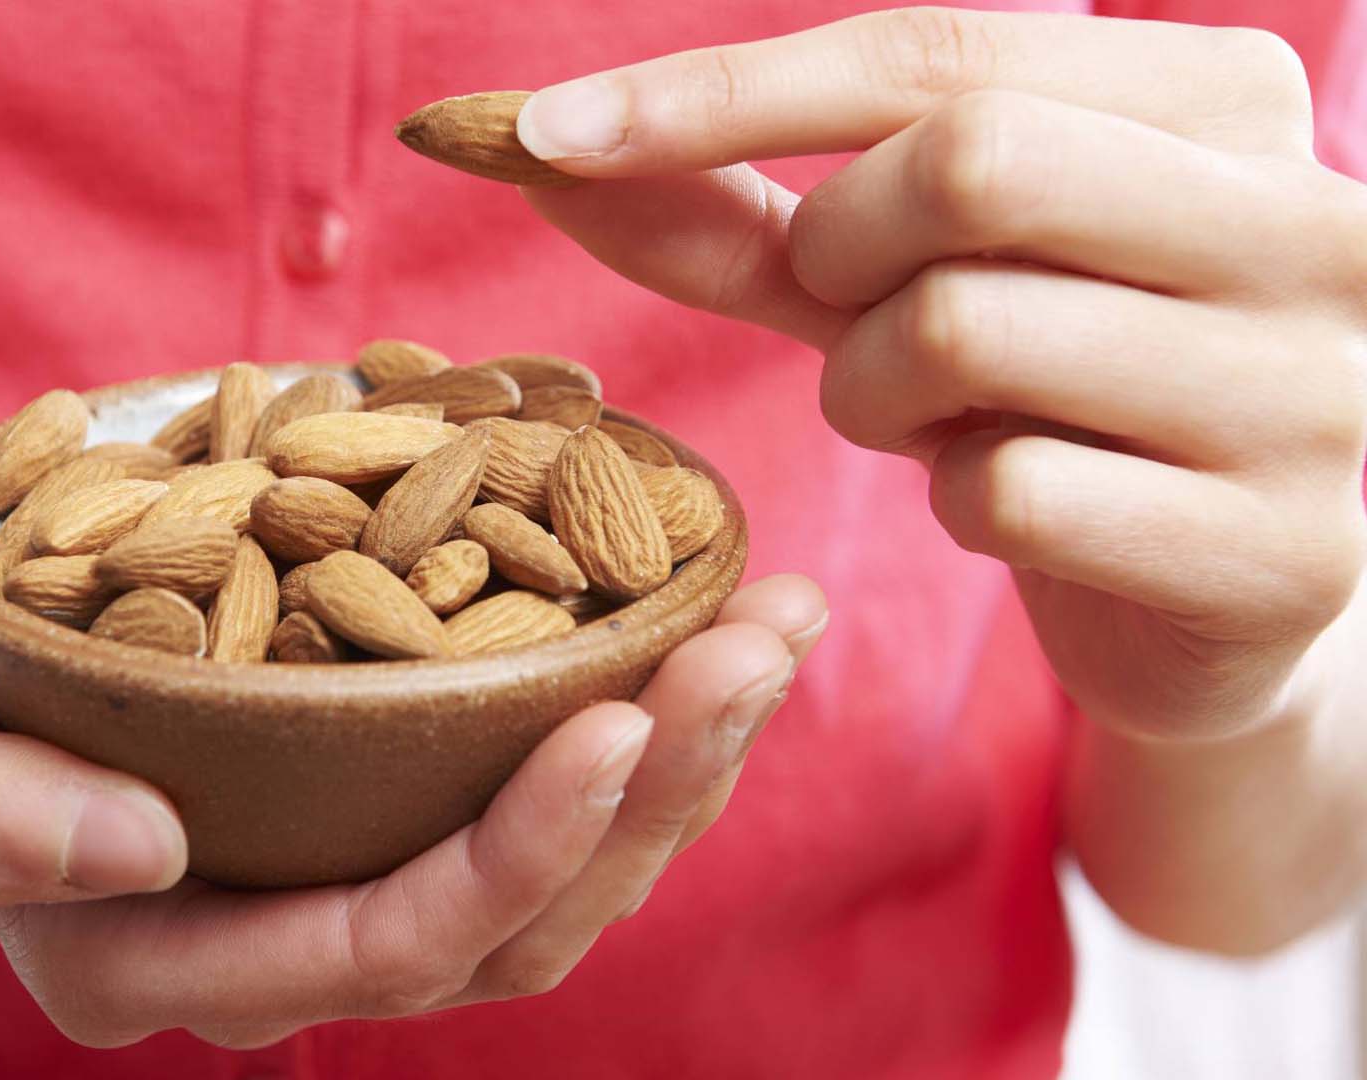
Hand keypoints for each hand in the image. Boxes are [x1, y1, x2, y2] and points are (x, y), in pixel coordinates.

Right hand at [0, 479, 826, 1045]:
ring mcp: (329, 890)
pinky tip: (702, 620)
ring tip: (772, 622)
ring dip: (680, 767)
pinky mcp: (372, 815)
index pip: (369, 949)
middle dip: (649, 800)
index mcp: (145, 961)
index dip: (510, 852)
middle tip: (757, 641)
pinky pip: (529, 811)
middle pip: (503, 935)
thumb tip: (140, 850)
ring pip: (549, 890)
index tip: (620, 713)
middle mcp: (261, 952)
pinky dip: (635, 729)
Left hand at [516, 8, 1366, 740]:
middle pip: (965, 163)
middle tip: (848, 310)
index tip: (546, 132)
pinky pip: (1007, 493)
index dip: (723, 91)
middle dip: (837, 250)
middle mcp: (1309, 222)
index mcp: (1226, 105)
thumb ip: (748, 214)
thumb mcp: (903, 280)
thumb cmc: (1048, 398)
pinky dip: (953, 501)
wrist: (1215, 598)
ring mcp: (1313, 389)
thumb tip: (549, 148)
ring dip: (873, 390)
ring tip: (934, 416)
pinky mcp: (1280, 549)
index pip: (939, 54)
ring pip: (965, 331)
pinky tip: (1007, 504)